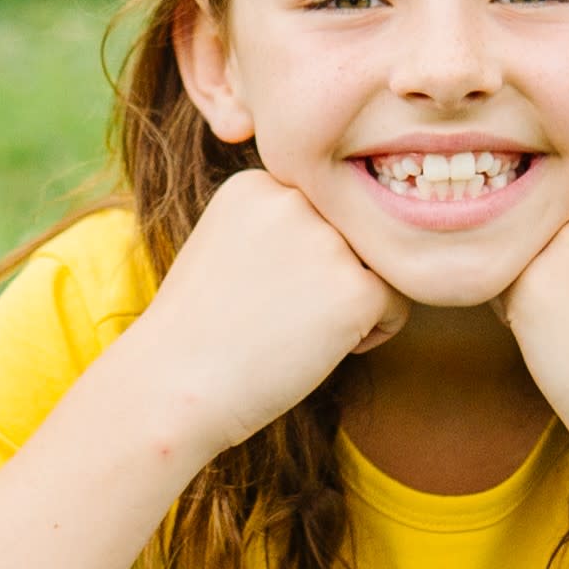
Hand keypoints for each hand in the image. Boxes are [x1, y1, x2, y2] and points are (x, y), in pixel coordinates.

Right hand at [126, 168, 409, 458]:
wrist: (172, 386)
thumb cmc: (198, 333)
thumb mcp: (225, 248)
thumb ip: (279, 226)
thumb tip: (351, 232)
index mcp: (257, 183)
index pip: (318, 209)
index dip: (301, 257)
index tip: (259, 291)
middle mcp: (294, 199)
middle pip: (351, 233)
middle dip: (331, 274)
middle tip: (278, 315)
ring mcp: (327, 241)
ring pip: (379, 266)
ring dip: (351, 301)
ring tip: (295, 331)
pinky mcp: (356, 287)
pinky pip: (397, 305)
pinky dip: (370, 334)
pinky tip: (316, 350)